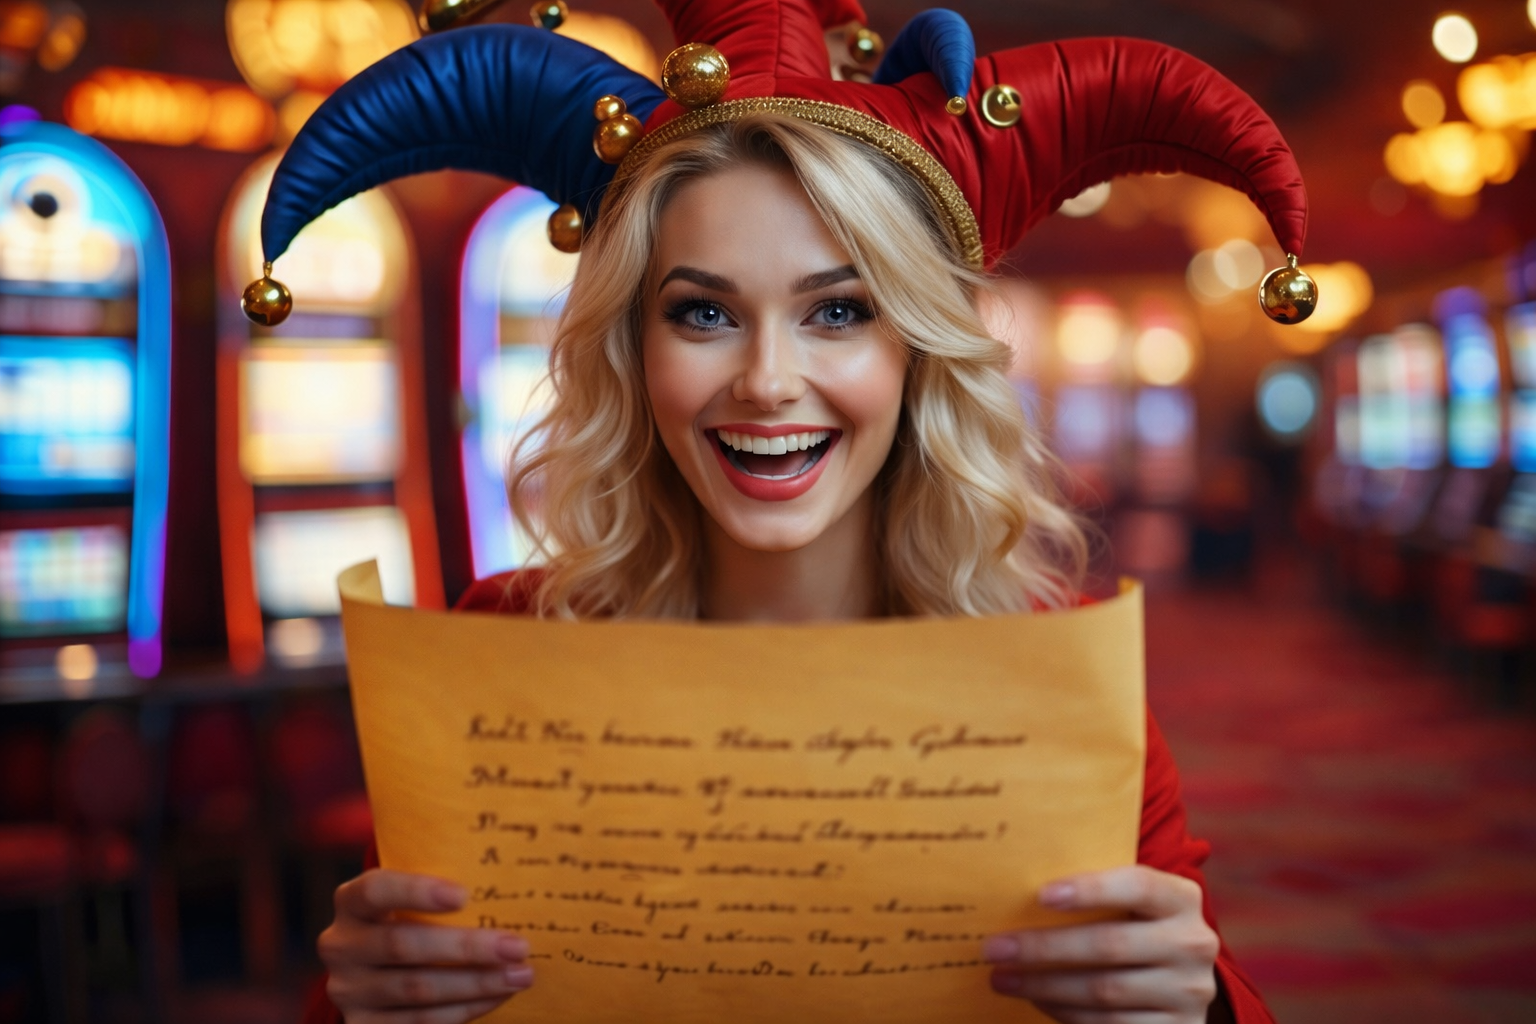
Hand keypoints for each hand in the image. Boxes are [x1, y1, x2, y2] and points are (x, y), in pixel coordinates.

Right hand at [320, 869, 533, 1022]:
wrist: (378, 969)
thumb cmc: (412, 917)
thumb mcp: (413, 896)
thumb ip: (444, 885)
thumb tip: (509, 880)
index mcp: (351, 901)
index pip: (376, 889)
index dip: (417, 892)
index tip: (464, 895)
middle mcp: (342, 946)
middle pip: (403, 945)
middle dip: (467, 947)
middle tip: (517, 946)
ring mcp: (350, 991)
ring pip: (417, 989)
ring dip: (476, 983)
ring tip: (520, 975)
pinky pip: (421, 1022)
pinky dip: (466, 1009)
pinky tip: (497, 996)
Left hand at [982, 865, 1219, 1023]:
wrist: (1180, 980)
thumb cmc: (1135, 925)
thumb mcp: (1131, 903)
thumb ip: (1094, 892)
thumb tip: (1018, 889)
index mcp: (1182, 898)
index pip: (1138, 885)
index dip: (1091, 890)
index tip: (1041, 895)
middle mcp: (1193, 943)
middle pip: (1110, 944)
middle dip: (1044, 947)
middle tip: (994, 948)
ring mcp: (1189, 992)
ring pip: (1104, 991)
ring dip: (1045, 986)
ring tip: (1002, 978)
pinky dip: (1066, 1013)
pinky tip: (1037, 1000)